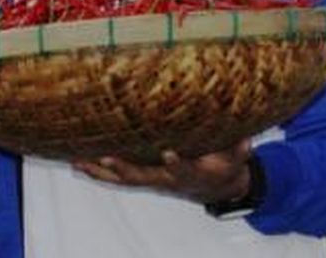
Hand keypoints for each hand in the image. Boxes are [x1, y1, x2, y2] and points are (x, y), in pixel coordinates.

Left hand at [73, 140, 251, 205]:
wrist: (214, 186)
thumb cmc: (223, 167)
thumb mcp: (236, 158)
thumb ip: (239, 150)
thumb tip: (247, 139)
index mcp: (190, 173)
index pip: (182, 170)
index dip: (176, 163)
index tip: (169, 152)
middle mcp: (166, 179)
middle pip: (142, 177)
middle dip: (123, 168)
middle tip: (106, 157)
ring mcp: (152, 179)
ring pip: (122, 178)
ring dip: (101, 171)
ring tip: (79, 160)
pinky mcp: (143, 176)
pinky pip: (117, 176)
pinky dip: (98, 170)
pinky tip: (80, 162)